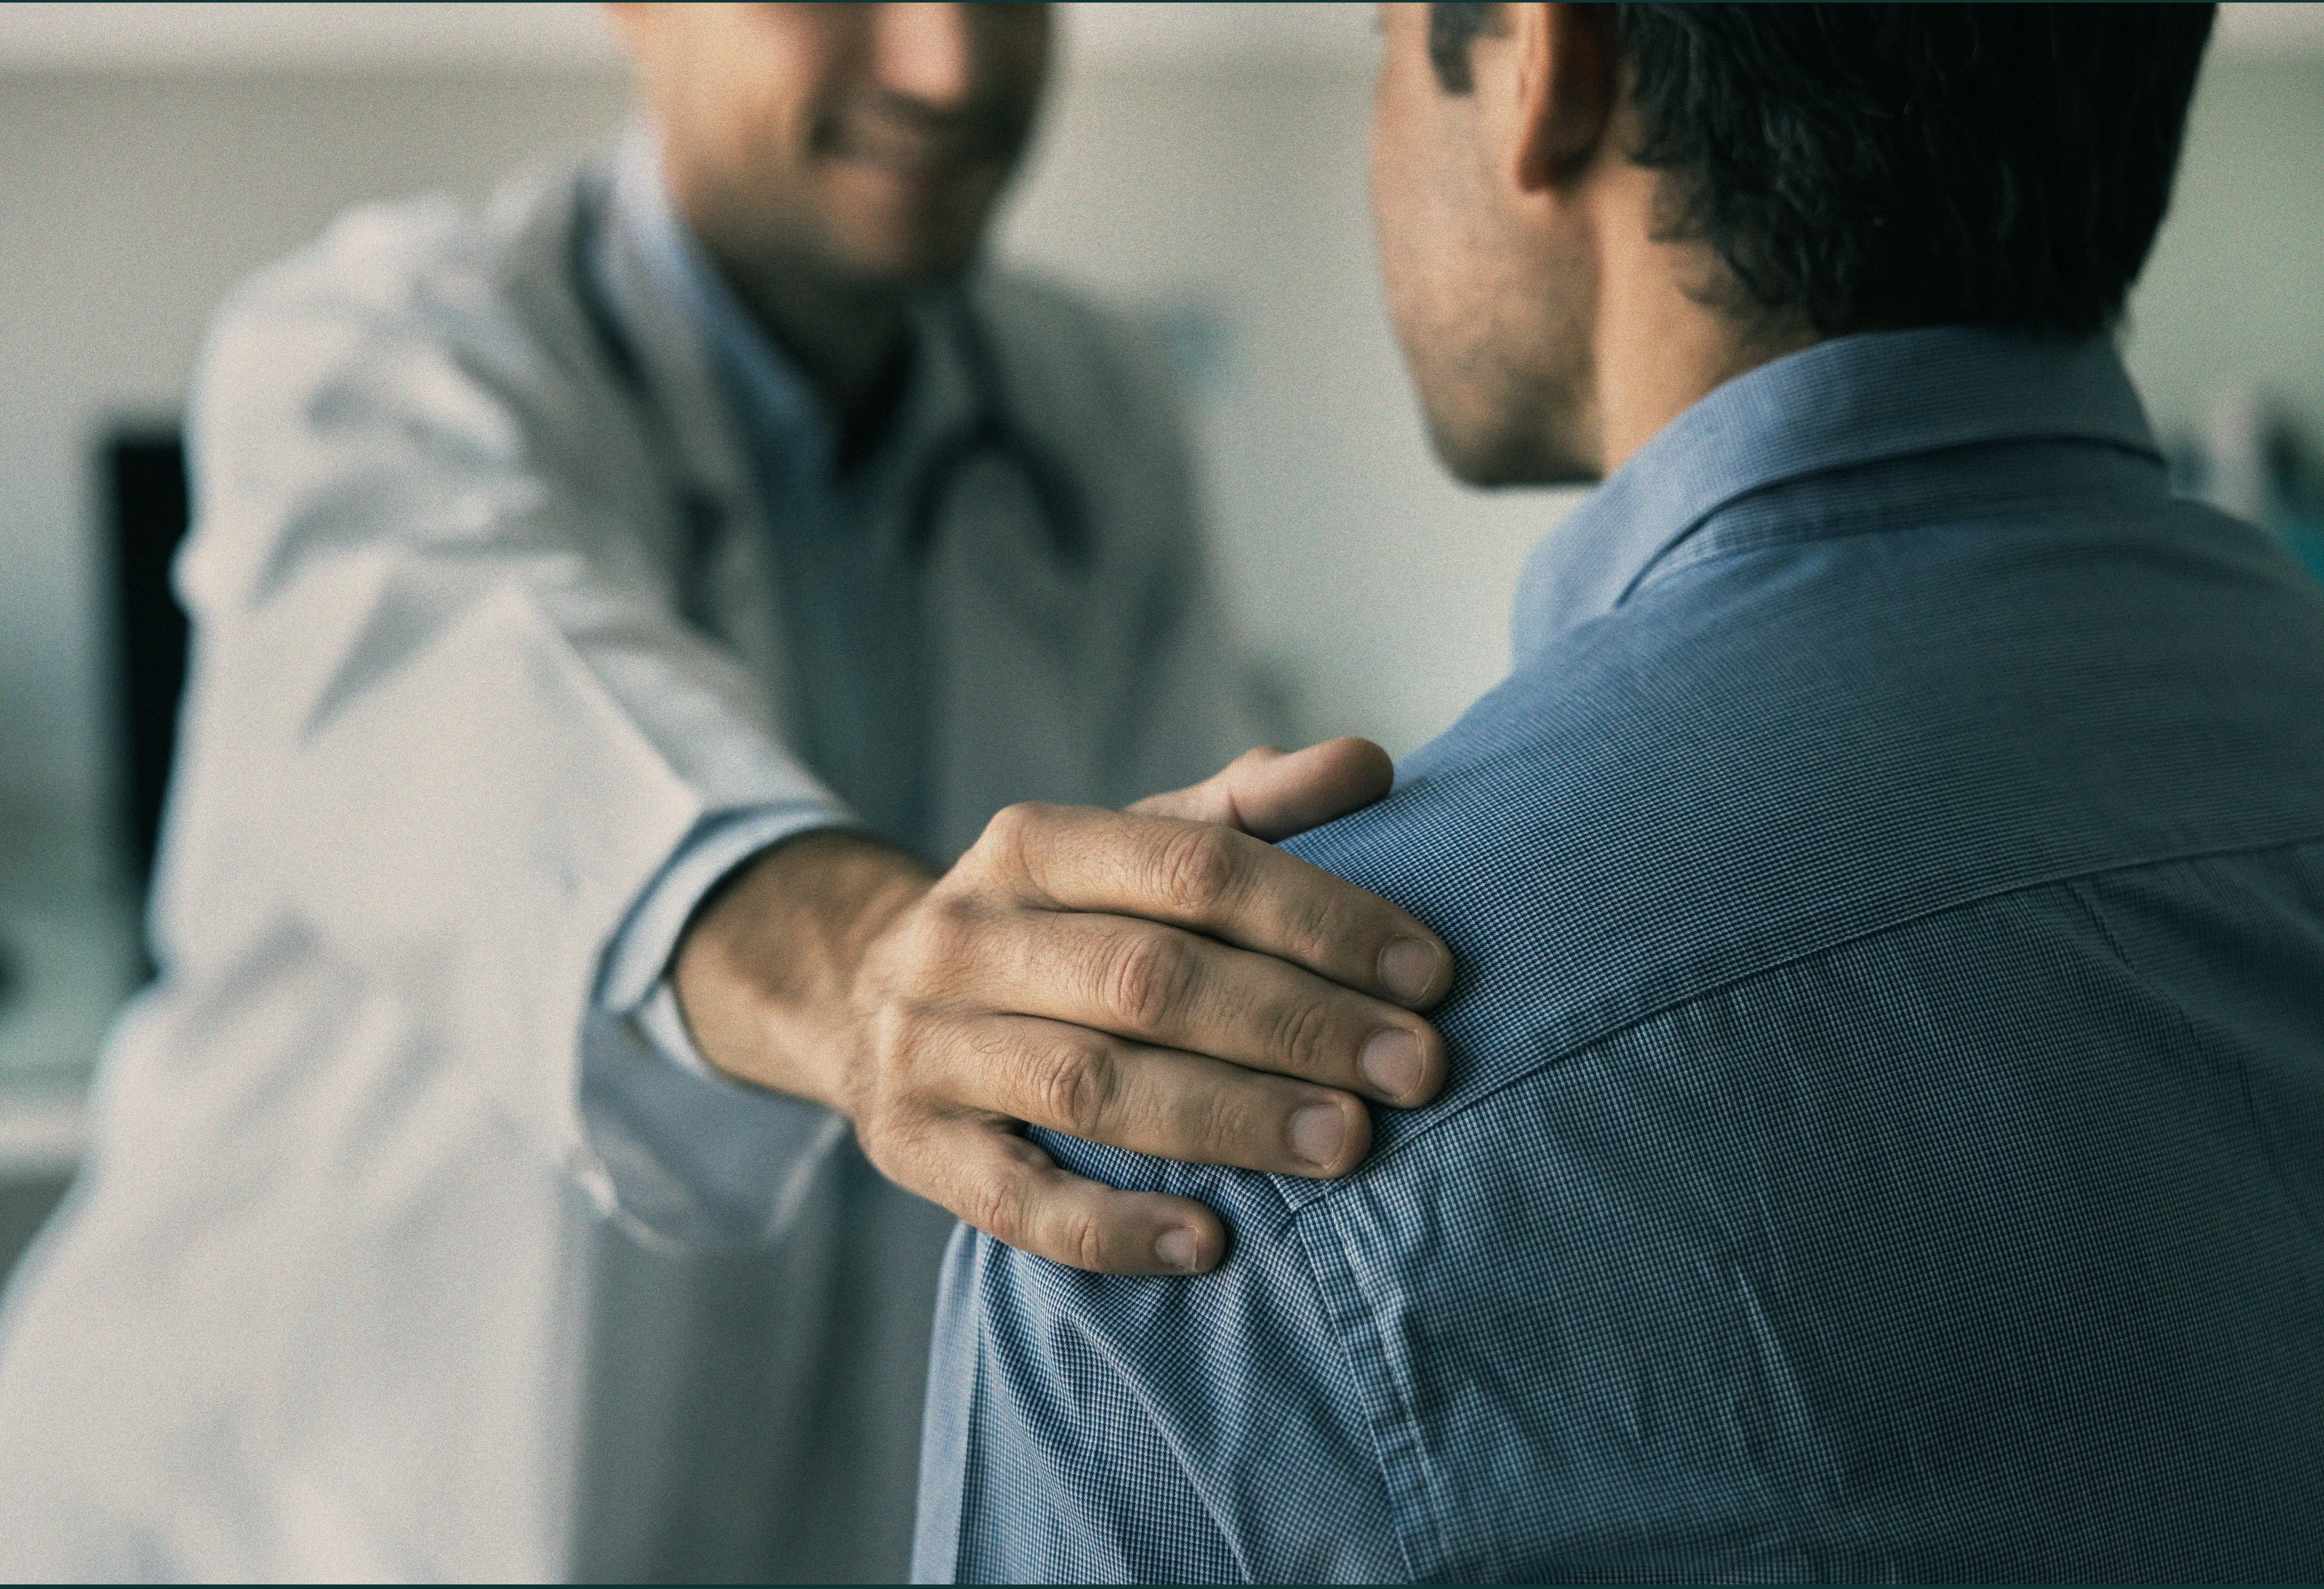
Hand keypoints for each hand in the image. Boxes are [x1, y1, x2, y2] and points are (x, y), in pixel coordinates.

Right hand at [673, 739, 1451, 1275]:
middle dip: (1296, 1023)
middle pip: (1148, 979)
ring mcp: (928, 1048)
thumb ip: (1245, 812)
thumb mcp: (1129, 850)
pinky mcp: (912, 1151)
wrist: (866, 1000)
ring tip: (1347, 1144)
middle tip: (1417, 1068)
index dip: (1319, 917)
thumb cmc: (1054, 927)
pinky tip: (1213, 1242)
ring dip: (1229, 1118)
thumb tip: (1366, 763)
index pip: (1193, 867)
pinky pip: (1015, 1204)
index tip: (1430, 971)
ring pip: (1089, 1087)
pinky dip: (1115, 1229)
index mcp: (1030, 845)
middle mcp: (965, 938)